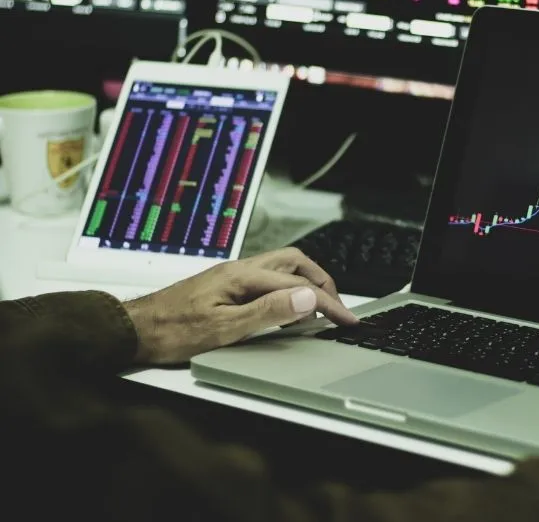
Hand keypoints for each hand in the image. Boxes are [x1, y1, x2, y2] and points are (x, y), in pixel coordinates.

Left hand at [124, 248, 358, 364]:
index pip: (299, 286)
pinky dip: (288, 288)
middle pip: (295, 262)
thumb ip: (268, 313)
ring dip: (306, 282)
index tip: (347, 321)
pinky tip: (286, 308)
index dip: (328, 304)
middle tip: (338, 308)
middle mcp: (239, 269)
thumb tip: (306, 300)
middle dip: (323, 282)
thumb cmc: (171, 332)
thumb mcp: (224, 329)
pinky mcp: (225, 285)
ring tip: (318, 307)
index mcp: (243, 277)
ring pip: (281, 266)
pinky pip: (268, 277)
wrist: (133, 330)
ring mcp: (232, 275)